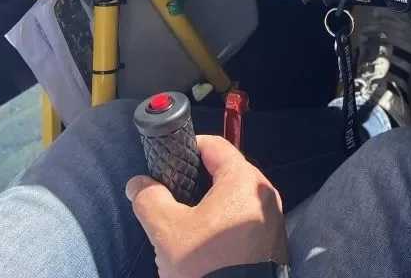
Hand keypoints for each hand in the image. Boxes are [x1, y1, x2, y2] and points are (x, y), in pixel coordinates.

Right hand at [126, 135, 289, 277]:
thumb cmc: (208, 264)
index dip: (188, 148)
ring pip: (233, 200)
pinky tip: (205, 244)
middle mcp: (264, 193)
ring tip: (184, 227)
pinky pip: (244, 222)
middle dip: (195, 182)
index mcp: (244, 179)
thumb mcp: (168, 230)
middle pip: (224, 173)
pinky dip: (224, 226)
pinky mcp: (272, 241)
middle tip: (171, 199)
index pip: (214, 146)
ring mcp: (272, 218)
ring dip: (209, 208)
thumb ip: (150, 200)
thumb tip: (139, 184)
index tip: (168, 161)